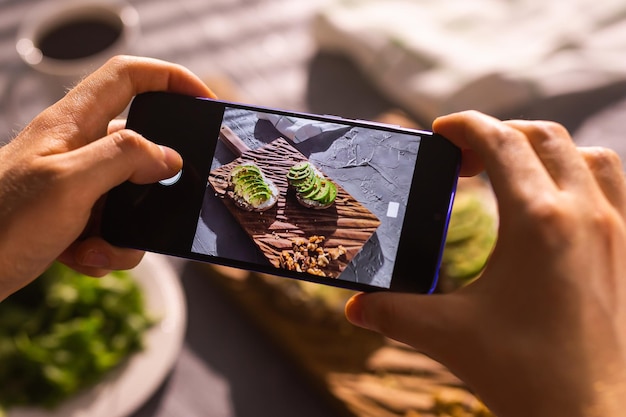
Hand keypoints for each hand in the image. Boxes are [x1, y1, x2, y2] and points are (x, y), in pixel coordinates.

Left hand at [0, 56, 214, 299]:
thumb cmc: (0, 223)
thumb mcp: (69, 184)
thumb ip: (123, 159)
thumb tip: (168, 158)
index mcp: (74, 123)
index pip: (128, 76)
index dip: (170, 78)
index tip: (203, 102)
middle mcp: (78, 148)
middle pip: (140, 147)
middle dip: (155, 184)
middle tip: (161, 205)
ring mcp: (77, 184)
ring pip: (132, 197)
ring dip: (128, 231)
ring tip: (97, 247)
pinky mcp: (74, 216)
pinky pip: (114, 227)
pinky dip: (108, 248)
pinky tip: (83, 258)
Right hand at [345, 111, 625, 416]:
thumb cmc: (527, 375)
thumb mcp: (447, 335)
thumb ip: (392, 312)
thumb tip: (354, 306)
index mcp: (538, 221)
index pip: (501, 142)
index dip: (466, 126)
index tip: (441, 131)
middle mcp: (584, 213)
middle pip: (543, 136)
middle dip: (499, 134)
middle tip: (465, 162)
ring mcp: (617, 230)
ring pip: (589, 155)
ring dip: (547, 151)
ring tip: (514, 174)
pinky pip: (615, 187)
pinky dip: (583, 176)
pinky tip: (556, 207)